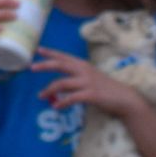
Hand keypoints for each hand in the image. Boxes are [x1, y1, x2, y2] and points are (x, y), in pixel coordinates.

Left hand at [30, 49, 144, 120]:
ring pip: (62, 83)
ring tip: (41, 96)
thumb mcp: (90, 77)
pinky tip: (56, 107)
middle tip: (32, 67)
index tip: (38, 50)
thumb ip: (76, 77)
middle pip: (60, 65)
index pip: (64, 56)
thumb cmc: (105, 88)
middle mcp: (84, 70)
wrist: (124, 98)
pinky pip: (71, 98)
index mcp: (83, 65)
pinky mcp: (90, 94)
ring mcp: (87, 82)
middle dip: (45, 65)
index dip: (51, 53)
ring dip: (49, 90)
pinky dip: (62, 102)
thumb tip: (58, 83)